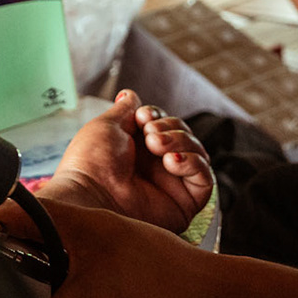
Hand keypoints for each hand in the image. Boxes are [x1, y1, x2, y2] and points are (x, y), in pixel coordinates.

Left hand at [38, 90, 213, 233]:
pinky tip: (171, 162)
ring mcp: (173, 185)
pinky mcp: (186, 203)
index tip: (142, 117)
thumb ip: (125, 109)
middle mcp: (157, 168)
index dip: (159, 116)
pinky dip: (191, 162)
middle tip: (149, 135)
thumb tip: (130, 95)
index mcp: (139, 150)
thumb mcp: (106, 125)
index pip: (166, 124)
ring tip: (156, 146)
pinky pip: (205, 177)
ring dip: (179, 141)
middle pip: (184, 135)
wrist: (91, 195)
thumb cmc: (91, 162)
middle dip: (169, 127)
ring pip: (197, 152)